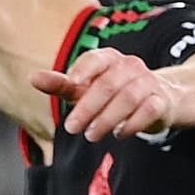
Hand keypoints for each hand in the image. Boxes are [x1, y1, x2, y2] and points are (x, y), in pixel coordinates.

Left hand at [28, 49, 182, 139]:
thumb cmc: (113, 94)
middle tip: (72, 128)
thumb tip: (33, 78)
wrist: (158, 101)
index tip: (71, 86)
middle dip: (88, 107)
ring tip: (92, 135)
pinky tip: (119, 133)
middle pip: (108, 84)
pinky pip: (149, 110)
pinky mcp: (161, 101)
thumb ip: (61, 85)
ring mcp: (148, 82)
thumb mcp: (86, 89)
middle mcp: (130, 66)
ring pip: (128, 98)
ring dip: (107, 118)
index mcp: (109, 59)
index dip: (82, 71)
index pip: (94, 59)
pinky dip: (132, 124)